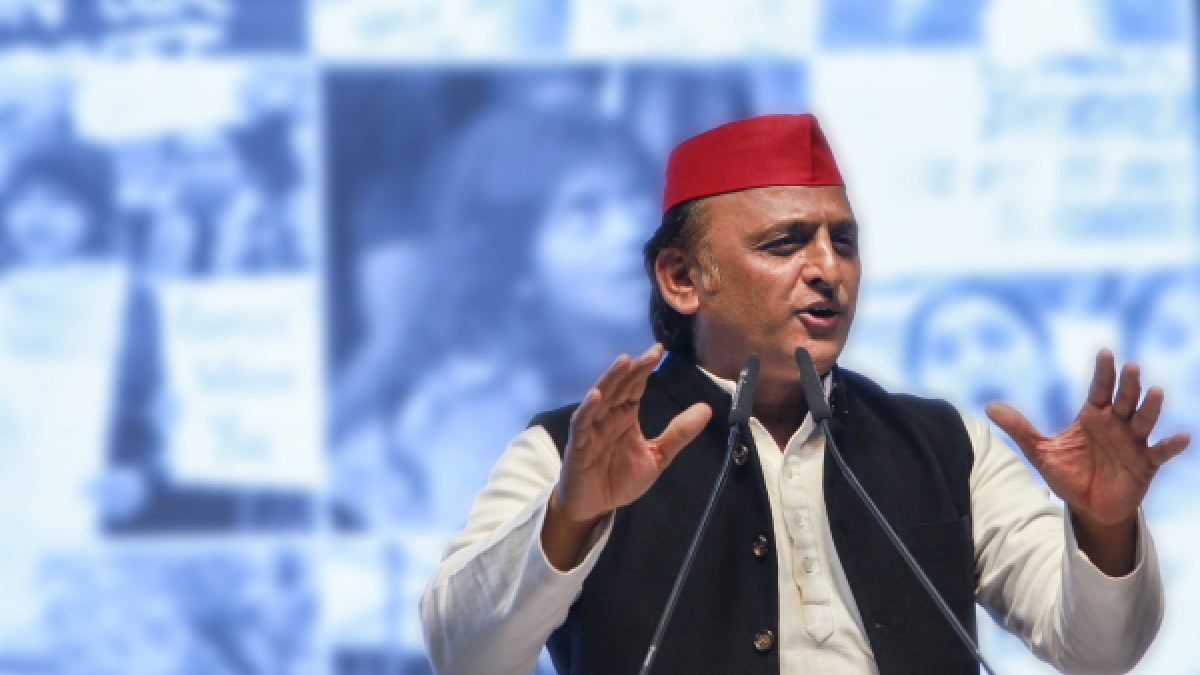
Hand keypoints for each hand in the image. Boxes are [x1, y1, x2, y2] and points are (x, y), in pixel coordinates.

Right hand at [542, 344, 711, 569]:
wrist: (595, 507)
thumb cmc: (620, 479)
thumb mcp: (658, 457)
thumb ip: (679, 433)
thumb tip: (706, 409)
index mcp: (626, 415)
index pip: (636, 386)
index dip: (646, 368)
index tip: (659, 350)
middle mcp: (608, 416)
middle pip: (621, 386)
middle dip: (635, 369)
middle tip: (651, 353)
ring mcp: (591, 429)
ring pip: (600, 398)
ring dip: (610, 379)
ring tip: (624, 362)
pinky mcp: (578, 445)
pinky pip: (581, 424)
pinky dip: (588, 409)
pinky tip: (596, 396)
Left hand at [987, 350, 1189, 573]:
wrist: (1087, 506)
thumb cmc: (1068, 473)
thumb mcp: (1039, 451)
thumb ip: (1019, 428)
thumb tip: (989, 407)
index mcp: (1093, 417)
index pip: (1099, 389)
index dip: (1103, 372)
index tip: (1106, 352)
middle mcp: (1116, 425)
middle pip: (1125, 400)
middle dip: (1128, 385)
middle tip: (1132, 367)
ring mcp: (1133, 443)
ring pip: (1144, 421)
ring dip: (1151, 407)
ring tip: (1156, 392)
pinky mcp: (1145, 465)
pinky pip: (1160, 453)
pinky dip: (1172, 445)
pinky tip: (1183, 435)